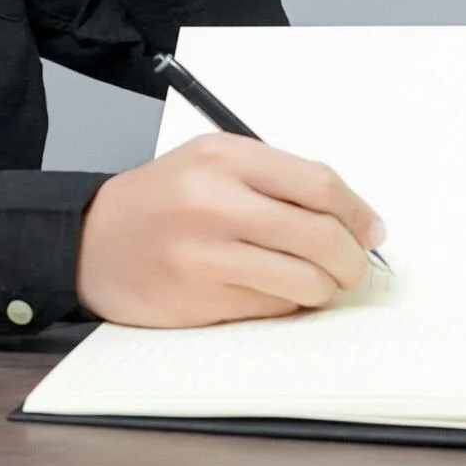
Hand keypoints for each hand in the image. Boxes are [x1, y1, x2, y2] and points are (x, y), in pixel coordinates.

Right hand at [76, 133, 388, 328]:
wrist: (92, 241)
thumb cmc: (164, 201)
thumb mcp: (213, 164)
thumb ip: (278, 181)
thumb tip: (356, 222)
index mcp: (225, 158)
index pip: (318, 185)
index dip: (358, 213)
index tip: (372, 230)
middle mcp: (215, 203)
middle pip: (320, 236)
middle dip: (352, 259)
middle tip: (355, 267)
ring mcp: (206, 255)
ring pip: (304, 280)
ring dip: (324, 287)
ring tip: (315, 281)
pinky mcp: (200, 299)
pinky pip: (273, 307)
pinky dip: (287, 303)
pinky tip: (273, 291)